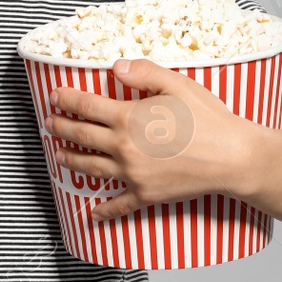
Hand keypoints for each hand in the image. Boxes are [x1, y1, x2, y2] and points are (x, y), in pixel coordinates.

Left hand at [46, 57, 268, 220]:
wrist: (233, 158)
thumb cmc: (208, 119)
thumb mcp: (177, 84)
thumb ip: (143, 73)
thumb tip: (115, 68)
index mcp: (129, 118)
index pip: (86, 106)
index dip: (66, 100)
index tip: (55, 96)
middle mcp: (124, 147)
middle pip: (81, 136)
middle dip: (60, 127)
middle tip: (49, 123)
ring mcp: (133, 174)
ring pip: (91, 168)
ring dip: (70, 161)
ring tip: (59, 156)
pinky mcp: (146, 195)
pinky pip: (119, 205)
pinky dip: (103, 211)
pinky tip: (92, 213)